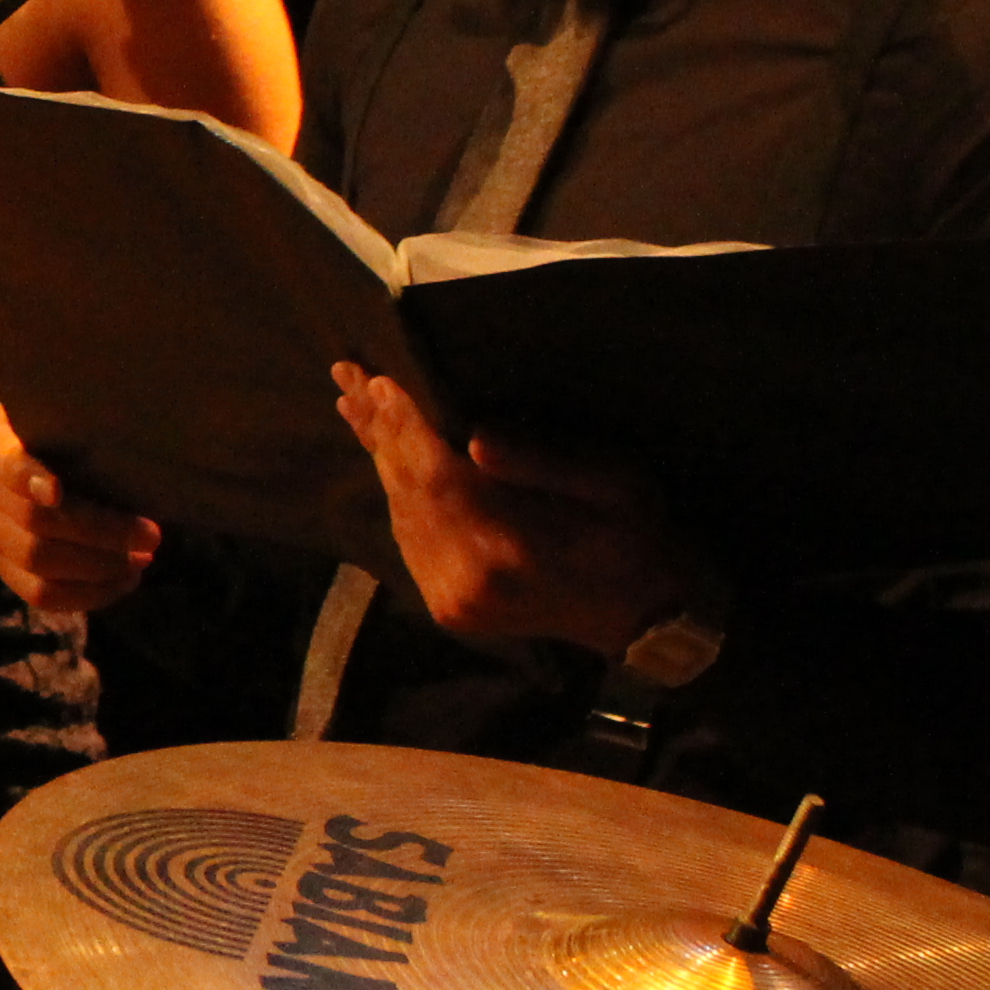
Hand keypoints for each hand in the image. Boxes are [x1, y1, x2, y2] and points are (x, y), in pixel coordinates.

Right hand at [0, 405, 164, 618]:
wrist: (45, 451)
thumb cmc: (72, 429)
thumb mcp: (76, 413)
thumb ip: (90, 424)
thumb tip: (133, 431)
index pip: (5, 461)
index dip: (26, 477)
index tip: (56, 491)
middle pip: (34, 522)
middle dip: (100, 533)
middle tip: (151, 536)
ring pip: (37, 564)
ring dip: (98, 568)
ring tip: (141, 561)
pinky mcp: (5, 565)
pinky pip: (40, 595)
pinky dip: (87, 594)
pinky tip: (123, 582)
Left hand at [330, 365, 703, 650]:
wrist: (641, 614)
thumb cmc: (636, 535)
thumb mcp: (616, 484)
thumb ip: (544, 462)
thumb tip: (474, 438)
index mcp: (512, 548)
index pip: (437, 477)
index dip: (403, 427)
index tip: (377, 381)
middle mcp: (469, 580)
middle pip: (406, 492)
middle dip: (377, 431)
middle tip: (348, 376)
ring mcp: (453, 601)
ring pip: (400, 514)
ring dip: (377, 457)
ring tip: (354, 405)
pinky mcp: (447, 608)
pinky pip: (407, 539)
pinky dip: (394, 492)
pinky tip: (381, 455)